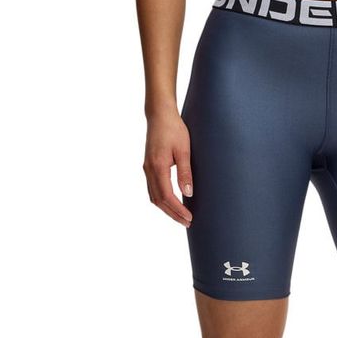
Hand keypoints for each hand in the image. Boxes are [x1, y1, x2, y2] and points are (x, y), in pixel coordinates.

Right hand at [143, 111, 193, 225]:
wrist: (159, 115)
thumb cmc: (174, 129)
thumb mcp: (184, 150)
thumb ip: (185, 172)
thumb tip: (188, 193)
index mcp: (158, 166)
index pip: (167, 196)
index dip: (178, 210)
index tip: (189, 217)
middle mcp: (149, 170)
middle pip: (159, 200)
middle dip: (173, 214)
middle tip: (188, 222)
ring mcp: (147, 169)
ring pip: (154, 197)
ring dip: (166, 209)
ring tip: (181, 216)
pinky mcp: (148, 167)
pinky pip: (153, 189)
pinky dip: (161, 200)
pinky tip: (171, 204)